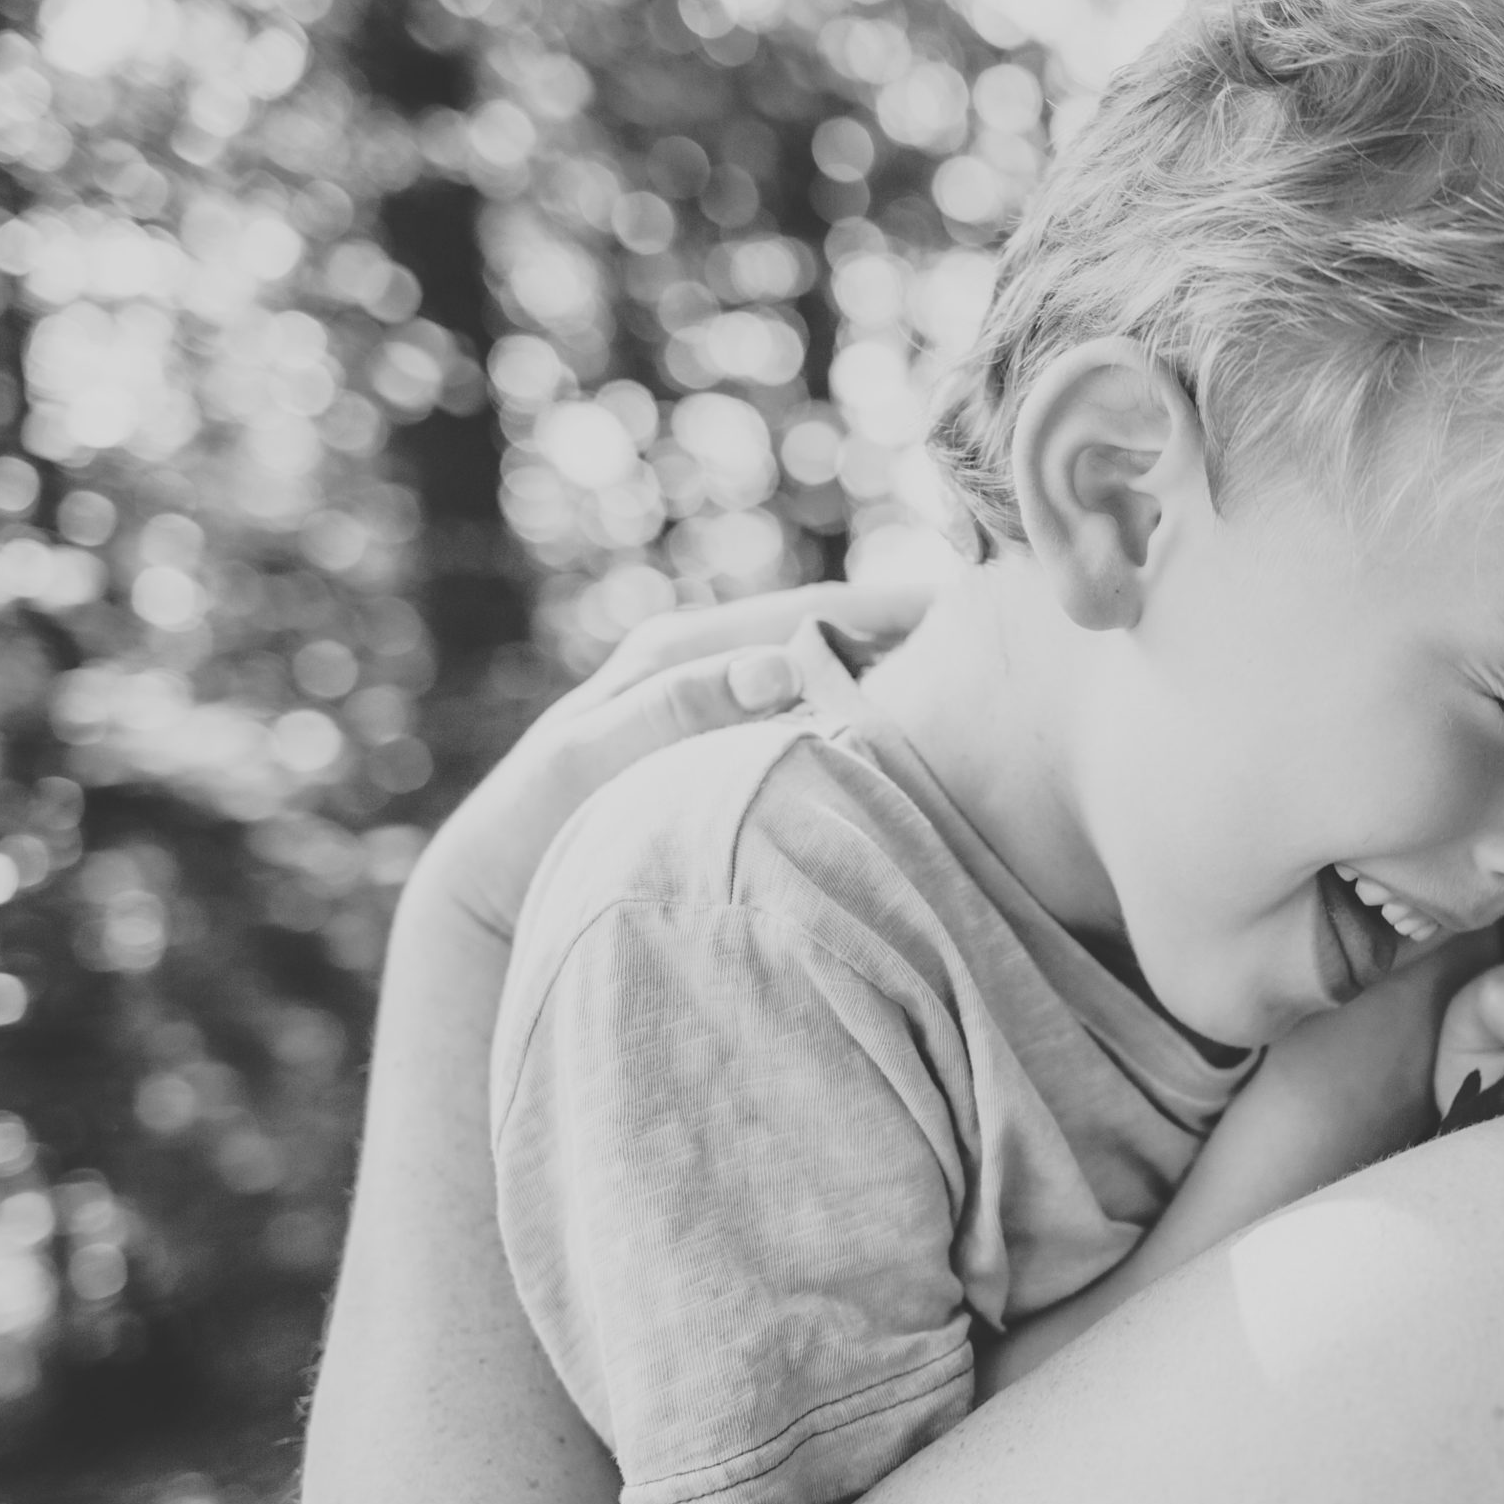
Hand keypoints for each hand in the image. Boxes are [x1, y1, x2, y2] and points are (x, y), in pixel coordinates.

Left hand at [417, 581, 935, 942]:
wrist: (493, 892)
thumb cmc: (537, 828)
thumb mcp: (591, 762)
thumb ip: (677, 711)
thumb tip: (780, 664)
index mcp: (684, 645)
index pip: (823, 611)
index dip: (903, 611)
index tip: (985, 618)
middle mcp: (710, 661)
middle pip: (840, 637)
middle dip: (918, 642)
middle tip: (1010, 656)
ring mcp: (724, 705)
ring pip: (836, 681)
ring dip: (901, 687)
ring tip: (985, 701)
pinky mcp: (731, 750)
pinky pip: (818, 724)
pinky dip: (867, 727)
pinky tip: (919, 755)